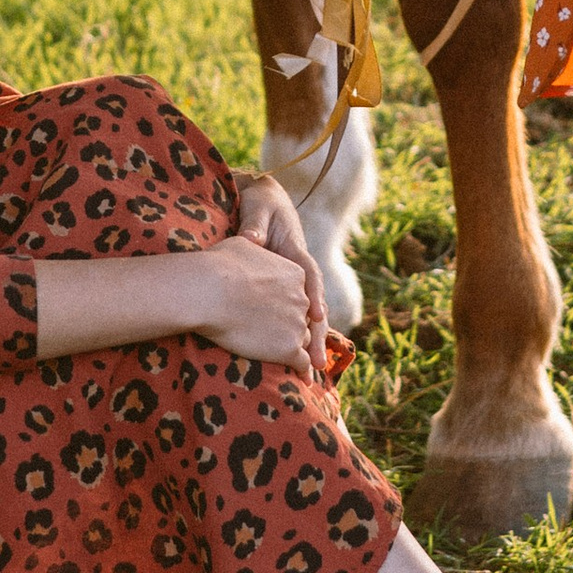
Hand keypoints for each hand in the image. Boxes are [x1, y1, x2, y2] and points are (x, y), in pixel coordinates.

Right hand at [184, 234, 330, 371]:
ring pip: (304, 340)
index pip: (298, 293)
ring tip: (304, 368)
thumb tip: (251, 240)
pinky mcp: (289, 348)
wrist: (210, 290)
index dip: (289, 304)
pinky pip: (301, 362)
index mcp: (296, 273)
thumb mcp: (243, 245)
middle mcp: (302, 298)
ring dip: (302, 351)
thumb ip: (254, 248)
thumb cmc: (220, 265)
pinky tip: (302, 378)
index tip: (283, 313)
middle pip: (303, 317)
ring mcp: (297, 323)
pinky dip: (302, 371)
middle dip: (296, 327)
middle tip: (295, 342)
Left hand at [235, 173, 331, 376]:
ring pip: (306, 315)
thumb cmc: (259, 203)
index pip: (310, 275)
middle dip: (317, 333)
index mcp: (297, 250)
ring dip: (310, 341)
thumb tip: (254, 239)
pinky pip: (292, 317)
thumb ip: (256, 224)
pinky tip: (297, 362)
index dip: (315, 296)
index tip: (317, 315)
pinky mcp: (281, 292)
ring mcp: (292, 283)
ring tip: (314, 370)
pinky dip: (296, 338)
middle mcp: (299, 271)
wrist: (260, 201)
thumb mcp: (258, 207)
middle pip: (313, 303)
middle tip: (318, 360)